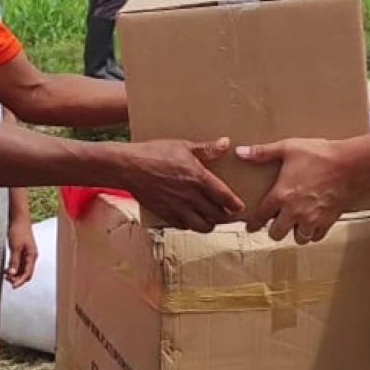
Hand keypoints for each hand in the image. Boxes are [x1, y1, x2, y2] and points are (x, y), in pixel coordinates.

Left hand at [5, 218, 38, 288]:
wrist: (19, 218)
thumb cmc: (19, 230)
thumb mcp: (15, 247)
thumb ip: (14, 261)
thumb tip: (12, 274)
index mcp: (32, 255)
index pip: (28, 273)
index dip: (20, 281)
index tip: (13, 286)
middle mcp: (31, 256)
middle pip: (26, 273)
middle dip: (18, 278)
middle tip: (7, 280)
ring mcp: (27, 254)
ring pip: (22, 269)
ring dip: (15, 274)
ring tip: (5, 275)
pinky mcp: (22, 251)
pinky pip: (19, 264)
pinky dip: (13, 268)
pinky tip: (6, 269)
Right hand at [123, 137, 243, 231]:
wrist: (128, 166)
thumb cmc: (154, 152)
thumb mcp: (183, 145)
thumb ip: (206, 148)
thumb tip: (226, 143)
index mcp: (198, 178)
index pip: (224, 197)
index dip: (235, 204)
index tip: (241, 207)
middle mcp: (190, 196)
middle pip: (216, 215)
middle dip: (226, 217)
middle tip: (230, 215)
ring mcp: (177, 207)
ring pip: (202, 225)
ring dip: (210, 224)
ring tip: (213, 219)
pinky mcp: (165, 214)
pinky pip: (183, 226)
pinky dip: (191, 225)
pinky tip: (192, 219)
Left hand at [237, 138, 359, 244]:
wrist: (350, 164)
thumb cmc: (319, 154)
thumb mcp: (288, 148)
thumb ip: (262, 152)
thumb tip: (240, 152)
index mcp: (281, 195)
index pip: (261, 217)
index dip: (253, 224)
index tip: (250, 227)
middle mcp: (294, 212)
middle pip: (276, 234)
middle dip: (274, 230)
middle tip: (275, 223)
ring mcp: (312, 219)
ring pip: (298, 238)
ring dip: (294, 232)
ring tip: (295, 223)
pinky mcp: (328, 221)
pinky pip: (316, 236)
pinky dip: (312, 233)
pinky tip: (312, 224)